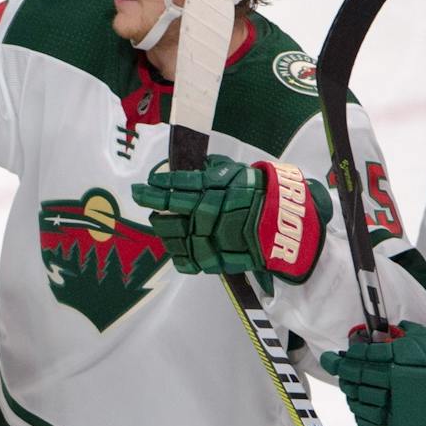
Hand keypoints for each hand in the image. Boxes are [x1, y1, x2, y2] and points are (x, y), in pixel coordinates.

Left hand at [131, 154, 328, 281]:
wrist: (285, 225)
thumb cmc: (262, 195)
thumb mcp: (239, 173)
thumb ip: (215, 170)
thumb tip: (198, 165)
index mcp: (212, 189)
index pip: (176, 186)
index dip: (156, 185)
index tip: (143, 184)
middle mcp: (205, 211)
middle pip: (167, 209)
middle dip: (150, 201)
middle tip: (140, 196)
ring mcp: (207, 236)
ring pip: (172, 235)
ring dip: (162, 227)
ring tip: (159, 222)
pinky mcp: (213, 258)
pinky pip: (186, 260)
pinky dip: (177, 254)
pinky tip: (174, 247)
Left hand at [322, 324, 425, 425]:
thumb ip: (401, 336)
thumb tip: (379, 335)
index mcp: (397, 364)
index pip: (358, 361)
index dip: (343, 359)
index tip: (335, 357)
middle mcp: (392, 387)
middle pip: (355, 381)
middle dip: (346, 374)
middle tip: (340, 369)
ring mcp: (395, 411)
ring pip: (359, 403)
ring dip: (352, 394)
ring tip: (352, 388)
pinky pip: (369, 425)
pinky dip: (361, 415)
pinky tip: (362, 407)